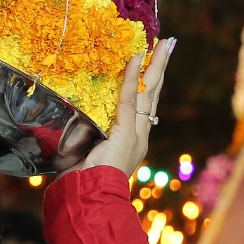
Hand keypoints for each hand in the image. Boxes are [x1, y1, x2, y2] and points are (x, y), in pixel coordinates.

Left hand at [73, 38, 174, 177]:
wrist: (90, 198)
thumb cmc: (84, 181)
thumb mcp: (88, 152)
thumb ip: (90, 137)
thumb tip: (76, 128)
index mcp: (133, 140)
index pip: (144, 105)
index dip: (148, 83)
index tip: (153, 62)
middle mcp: (140, 136)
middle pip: (153, 95)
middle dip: (160, 68)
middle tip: (168, 44)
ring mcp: (136, 135)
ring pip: (148, 93)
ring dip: (155, 66)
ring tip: (162, 44)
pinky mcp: (127, 134)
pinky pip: (130, 100)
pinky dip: (133, 79)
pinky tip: (138, 59)